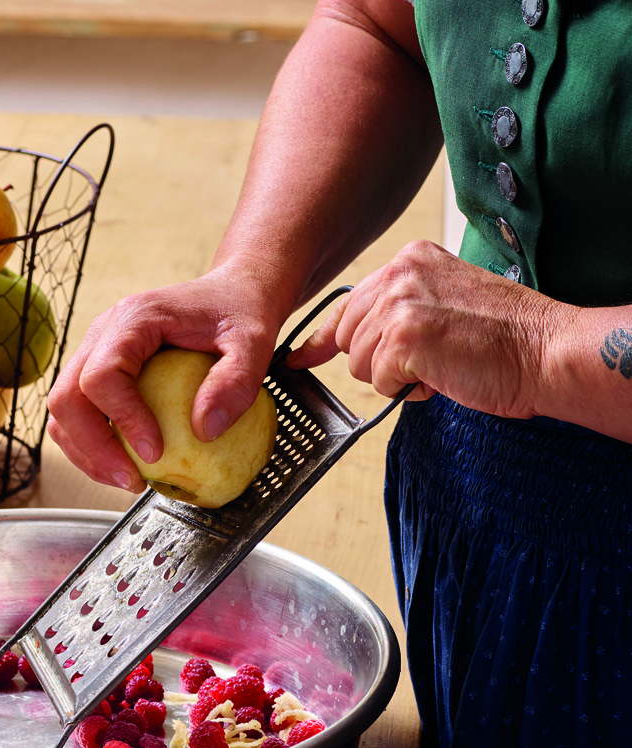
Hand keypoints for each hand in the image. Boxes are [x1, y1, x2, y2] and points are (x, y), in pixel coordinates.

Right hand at [46, 258, 286, 491]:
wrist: (230, 294)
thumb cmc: (239, 313)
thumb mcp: (254, 342)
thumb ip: (236, 382)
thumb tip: (204, 431)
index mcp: (134, 318)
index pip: (102, 375)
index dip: (122, 419)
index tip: (155, 453)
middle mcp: (103, 333)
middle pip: (66, 397)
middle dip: (93, 448)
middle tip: (132, 480)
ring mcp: (95, 353)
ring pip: (63, 412)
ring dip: (87, 454)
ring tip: (127, 480)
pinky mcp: (98, 373)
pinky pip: (80, 415)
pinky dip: (94, 447)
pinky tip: (126, 466)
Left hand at [287, 241, 553, 417]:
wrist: (545, 351)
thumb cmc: (502, 338)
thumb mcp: (442, 304)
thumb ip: (396, 312)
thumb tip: (340, 341)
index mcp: (410, 260)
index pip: (347, 303)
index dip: (323, 338)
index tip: (300, 357)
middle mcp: (400, 273)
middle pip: (347, 337)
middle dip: (377, 360)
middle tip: (426, 359)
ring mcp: (400, 303)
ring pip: (359, 363)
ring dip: (394, 376)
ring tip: (440, 364)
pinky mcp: (404, 336)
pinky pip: (379, 381)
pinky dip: (406, 389)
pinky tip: (441, 375)